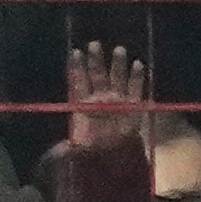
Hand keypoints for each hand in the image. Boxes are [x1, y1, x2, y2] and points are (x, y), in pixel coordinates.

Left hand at [66, 42, 148, 156]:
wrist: (114, 156)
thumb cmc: (95, 149)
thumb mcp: (81, 150)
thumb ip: (73, 148)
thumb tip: (62, 150)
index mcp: (85, 105)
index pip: (80, 83)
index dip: (78, 69)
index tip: (75, 53)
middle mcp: (101, 98)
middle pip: (98, 76)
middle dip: (96, 61)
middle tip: (94, 44)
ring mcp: (118, 100)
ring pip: (117, 79)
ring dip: (118, 64)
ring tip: (119, 50)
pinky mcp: (133, 107)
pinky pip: (136, 90)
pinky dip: (137, 78)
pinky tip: (138, 65)